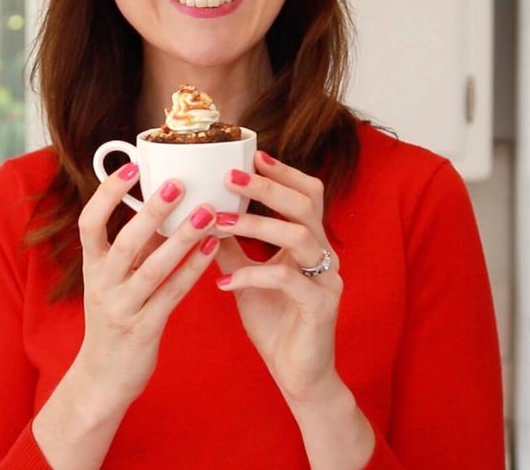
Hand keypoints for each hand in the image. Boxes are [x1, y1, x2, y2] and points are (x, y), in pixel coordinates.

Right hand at [71, 162, 218, 412]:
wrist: (103, 377)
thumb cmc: (115, 314)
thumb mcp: (113, 277)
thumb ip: (133, 245)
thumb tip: (162, 202)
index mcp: (92, 265)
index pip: (88, 223)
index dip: (106, 194)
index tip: (132, 166)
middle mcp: (102, 285)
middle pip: (124, 244)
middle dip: (150, 213)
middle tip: (178, 183)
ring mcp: (122, 309)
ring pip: (153, 269)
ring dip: (182, 239)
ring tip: (208, 212)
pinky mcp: (144, 330)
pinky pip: (171, 295)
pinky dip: (192, 271)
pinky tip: (212, 248)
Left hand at [214, 151, 342, 405]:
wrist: (297, 373)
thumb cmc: (274, 320)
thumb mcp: (247, 275)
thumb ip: (231, 245)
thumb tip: (202, 214)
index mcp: (310, 241)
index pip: (307, 193)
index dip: (284, 172)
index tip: (253, 155)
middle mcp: (324, 254)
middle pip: (305, 204)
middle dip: (267, 187)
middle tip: (231, 176)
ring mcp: (326, 278)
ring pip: (297, 236)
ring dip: (255, 225)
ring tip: (219, 222)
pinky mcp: (321, 306)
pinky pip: (287, 280)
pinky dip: (252, 276)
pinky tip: (223, 283)